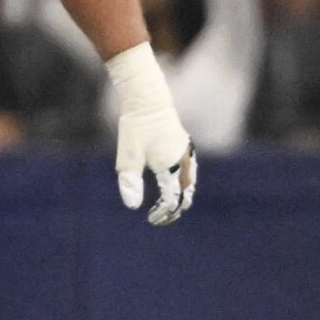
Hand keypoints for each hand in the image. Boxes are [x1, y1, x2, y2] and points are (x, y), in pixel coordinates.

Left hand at [106, 42, 197, 225]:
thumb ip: (130, 183)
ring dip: (180, 197)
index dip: (164, 213)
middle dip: (175, 209)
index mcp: (173, 166)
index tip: (152, 219)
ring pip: (191, 184)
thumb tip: (132, 206)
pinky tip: (171, 185)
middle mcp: (185, 161)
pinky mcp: (186, 147)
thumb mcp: (128, 157)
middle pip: (187, 195)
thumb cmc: (136, 128)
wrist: (148, 100)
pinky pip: (190, 172)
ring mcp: (188, 154)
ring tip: (166, 207)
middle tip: (160, 217)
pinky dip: (182, 185)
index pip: (173, 200)